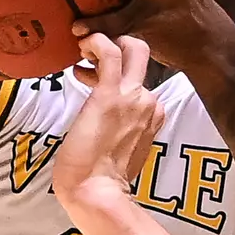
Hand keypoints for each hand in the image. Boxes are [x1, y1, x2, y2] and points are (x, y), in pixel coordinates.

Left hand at [52, 34, 165, 205]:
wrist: (97, 194)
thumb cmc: (101, 181)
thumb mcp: (123, 152)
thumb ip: (124, 133)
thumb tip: (107, 125)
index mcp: (152, 117)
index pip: (141, 82)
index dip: (115, 77)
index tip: (91, 80)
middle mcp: (149, 103)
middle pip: (144, 57)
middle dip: (122, 44)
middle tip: (94, 54)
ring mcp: (133, 97)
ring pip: (132, 48)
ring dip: (104, 41)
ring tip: (82, 52)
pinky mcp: (109, 94)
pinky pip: (110, 51)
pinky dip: (96, 40)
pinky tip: (82, 44)